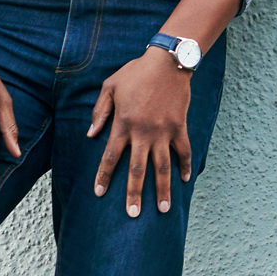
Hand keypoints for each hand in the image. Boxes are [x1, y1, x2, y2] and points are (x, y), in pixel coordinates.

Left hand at [91, 51, 195, 216]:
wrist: (168, 61)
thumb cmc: (136, 72)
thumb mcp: (110, 87)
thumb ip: (100, 111)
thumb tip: (91, 134)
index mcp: (123, 124)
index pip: (110, 156)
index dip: (104, 176)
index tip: (99, 193)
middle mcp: (142, 132)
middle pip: (136, 170)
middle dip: (133, 194)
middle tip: (132, 214)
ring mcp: (163, 132)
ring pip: (162, 167)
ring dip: (162, 190)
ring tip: (162, 209)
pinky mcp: (180, 127)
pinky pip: (183, 151)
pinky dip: (185, 166)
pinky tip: (185, 181)